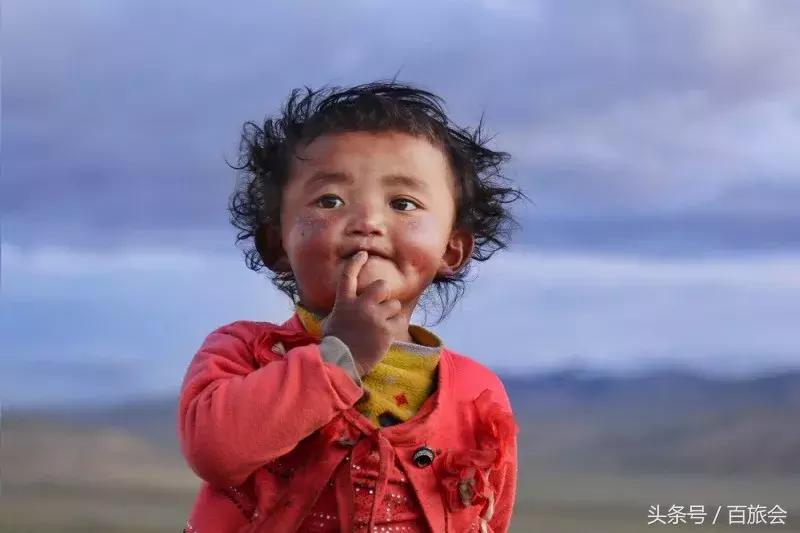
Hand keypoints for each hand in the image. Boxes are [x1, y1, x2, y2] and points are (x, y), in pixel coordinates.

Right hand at [321, 251, 403, 375]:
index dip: (356, 262)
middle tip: (381, 303)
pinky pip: (400, 320)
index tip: (363, 254)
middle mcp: (361, 306)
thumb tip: (348, 302)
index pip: (348, 276)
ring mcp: (375, 318)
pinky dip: (395, 326)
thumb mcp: (332, 320)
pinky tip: (386, 335)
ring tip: (382, 324)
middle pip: (381, 285)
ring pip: (394, 304)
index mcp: (344, 302)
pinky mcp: (387, 330)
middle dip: (384, 293)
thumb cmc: (336, 342)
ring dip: (391, 312)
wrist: (343, 362)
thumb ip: (344, 308)